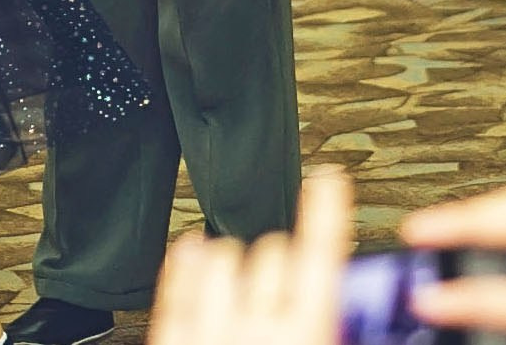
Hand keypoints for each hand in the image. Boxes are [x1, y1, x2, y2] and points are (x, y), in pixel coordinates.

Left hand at [147, 169, 352, 344]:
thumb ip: (326, 322)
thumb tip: (333, 295)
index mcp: (307, 334)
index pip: (321, 256)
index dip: (326, 210)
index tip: (328, 176)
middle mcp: (259, 328)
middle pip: (272, 249)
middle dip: (277, 258)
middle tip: (282, 284)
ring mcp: (211, 330)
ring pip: (220, 253)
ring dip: (231, 259)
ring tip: (238, 282)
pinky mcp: (172, 339)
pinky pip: (174, 283)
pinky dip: (184, 261)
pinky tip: (190, 250)